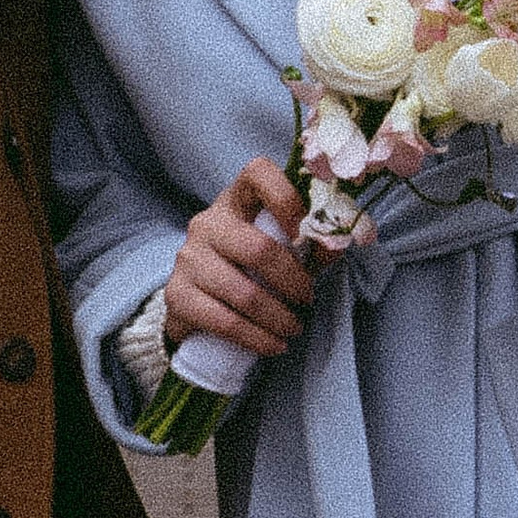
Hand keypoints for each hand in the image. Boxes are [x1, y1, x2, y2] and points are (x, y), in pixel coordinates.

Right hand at [164, 157, 314, 362]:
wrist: (194, 304)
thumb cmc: (248, 269)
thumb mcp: (278, 249)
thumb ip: (308, 244)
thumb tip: (339, 243)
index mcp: (236, 200)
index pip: (258, 173)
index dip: (288, 198)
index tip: (306, 233)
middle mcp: (207, 223)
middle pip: (259, 249)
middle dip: (293, 281)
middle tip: (308, 299)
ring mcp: (188, 258)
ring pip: (244, 293)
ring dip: (279, 318)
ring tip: (294, 329)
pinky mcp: (177, 294)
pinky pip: (224, 322)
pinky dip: (257, 339)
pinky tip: (274, 345)